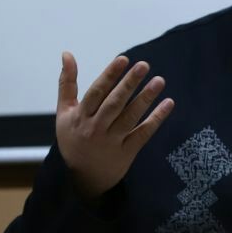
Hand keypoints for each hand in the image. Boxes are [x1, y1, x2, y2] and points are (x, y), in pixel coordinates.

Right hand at [55, 52, 173, 200]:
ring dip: (145, 98)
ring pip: (130, 117)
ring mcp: (112, 141)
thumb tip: (67, 54)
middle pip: (114, 103)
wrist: (83, 178)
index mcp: (80, 116)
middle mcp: (95, 128)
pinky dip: (156, 119)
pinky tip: (168, 103)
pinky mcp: (127, 152)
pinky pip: (143, 133)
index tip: (123, 59)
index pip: (96, 92)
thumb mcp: (64, 113)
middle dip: (129, 84)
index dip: (109, 75)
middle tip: (144, 65)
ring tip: (159, 80)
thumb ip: (67, 83)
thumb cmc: (74, 138)